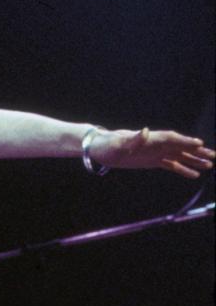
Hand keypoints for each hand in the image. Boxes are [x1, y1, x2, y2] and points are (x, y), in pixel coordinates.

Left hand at [91, 127, 214, 178]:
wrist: (102, 148)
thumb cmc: (109, 145)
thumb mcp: (119, 143)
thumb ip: (133, 139)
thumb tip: (144, 131)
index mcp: (151, 138)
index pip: (172, 138)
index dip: (185, 141)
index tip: (199, 144)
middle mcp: (157, 144)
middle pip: (181, 147)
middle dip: (197, 151)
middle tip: (213, 155)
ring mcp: (156, 153)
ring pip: (180, 156)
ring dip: (195, 160)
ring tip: (210, 165)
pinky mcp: (153, 161)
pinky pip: (171, 165)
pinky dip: (183, 169)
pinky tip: (194, 174)